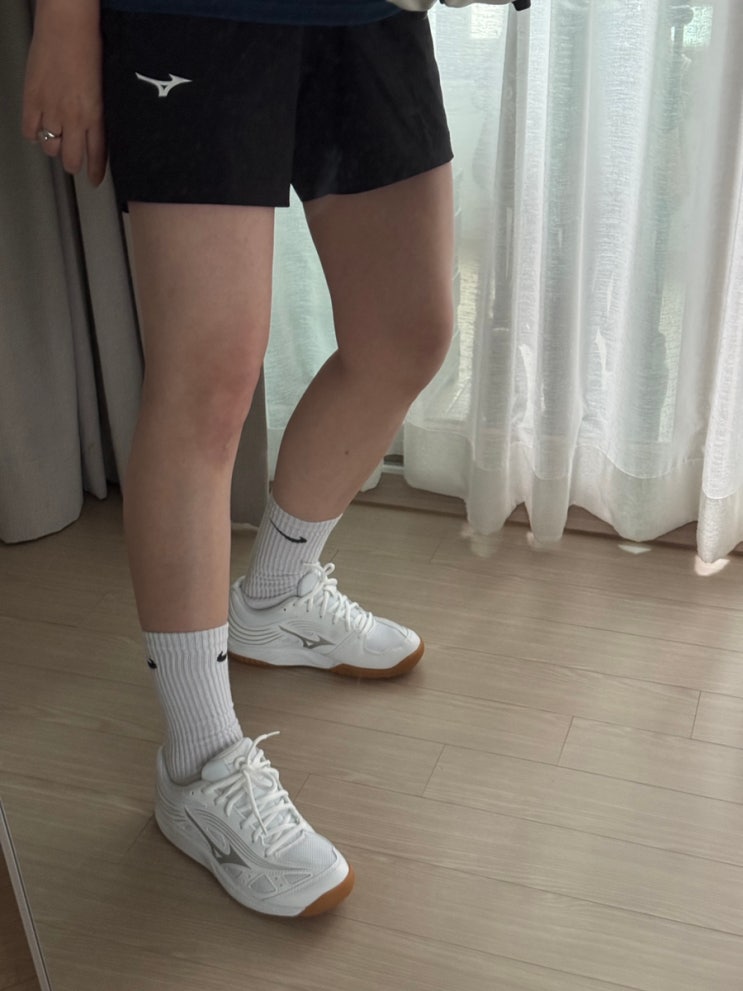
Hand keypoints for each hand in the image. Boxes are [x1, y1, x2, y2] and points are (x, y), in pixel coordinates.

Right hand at [21, 3, 106, 185]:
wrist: (67, 25)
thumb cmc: (89, 48)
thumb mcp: (102, 88)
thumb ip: (98, 112)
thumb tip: (93, 130)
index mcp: (95, 115)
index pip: (97, 155)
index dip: (95, 172)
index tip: (95, 181)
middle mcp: (74, 117)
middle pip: (70, 158)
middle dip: (72, 164)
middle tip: (72, 162)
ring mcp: (50, 109)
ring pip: (49, 147)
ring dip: (53, 146)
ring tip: (55, 139)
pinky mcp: (31, 98)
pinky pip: (29, 130)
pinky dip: (33, 133)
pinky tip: (38, 127)